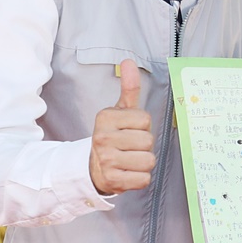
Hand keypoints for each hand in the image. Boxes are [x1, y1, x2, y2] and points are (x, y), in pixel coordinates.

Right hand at [90, 61, 155, 194]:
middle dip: (144, 145)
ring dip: (143, 162)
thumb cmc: (113, 135)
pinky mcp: (112, 181)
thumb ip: (128, 87)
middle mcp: (102, 138)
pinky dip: (140, 178)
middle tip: (129, 146)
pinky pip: (144, 179)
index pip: (145, 119)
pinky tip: (127, 172)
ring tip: (129, 159)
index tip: (129, 129)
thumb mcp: (119, 110)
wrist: (94, 166)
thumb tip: (128, 61)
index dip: (142, 125)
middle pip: (148, 141)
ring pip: (148, 161)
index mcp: (105, 117)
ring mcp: (106, 160)